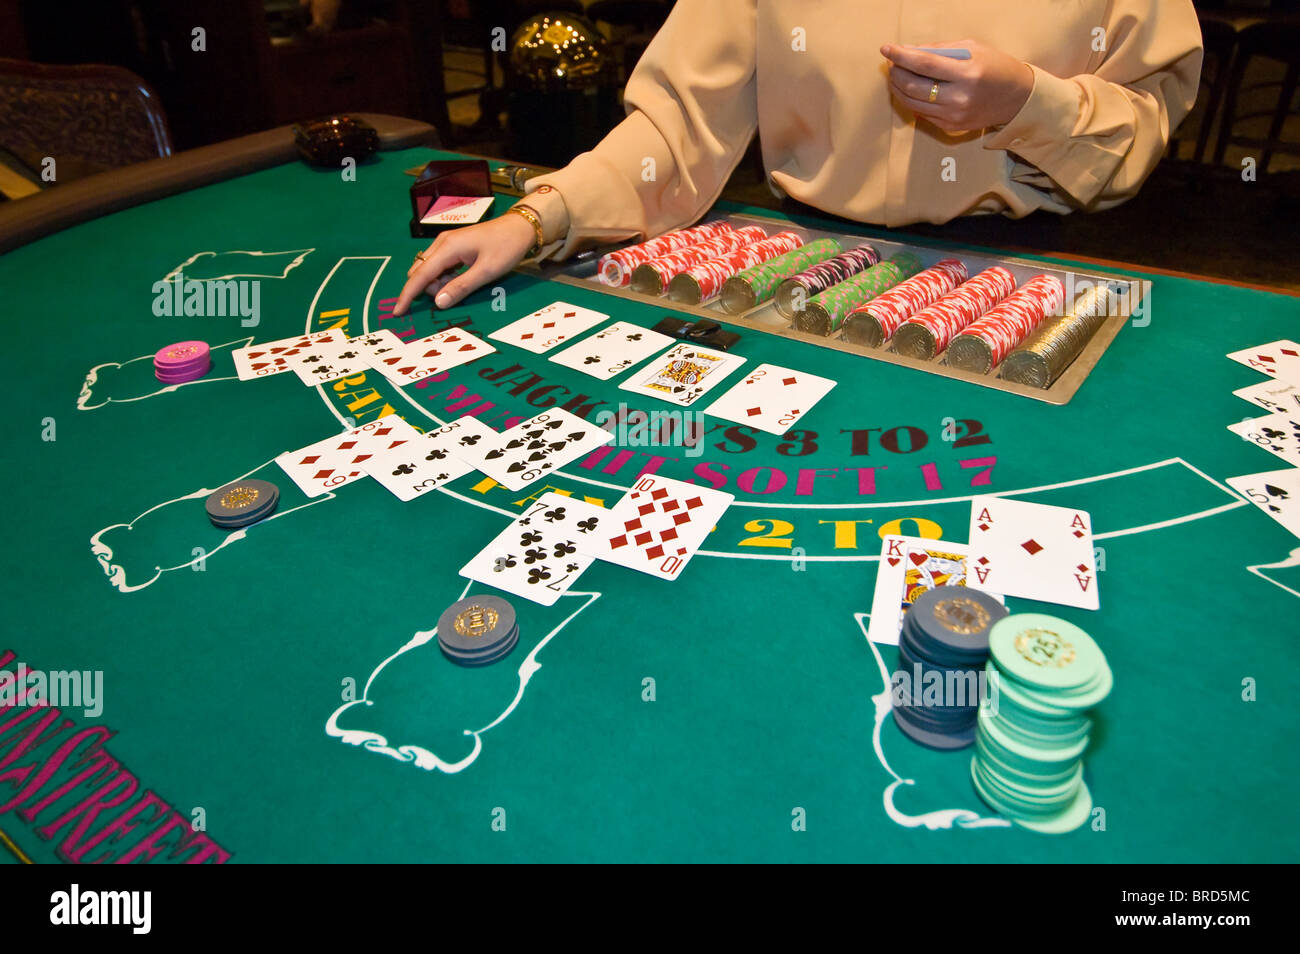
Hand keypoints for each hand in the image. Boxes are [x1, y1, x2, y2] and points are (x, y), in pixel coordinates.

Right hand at [394, 213, 535, 315]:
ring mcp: (446, 243)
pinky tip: (463, 278)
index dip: (407, 295)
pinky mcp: (453, 246)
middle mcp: (442, 243)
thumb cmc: (506, 247)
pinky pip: (439, 266)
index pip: (419, 275)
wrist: (520, 227)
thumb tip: (437, 303)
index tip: (398, 312)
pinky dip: (445, 277)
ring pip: (429, 270)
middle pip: (421, 272)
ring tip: (466, 282)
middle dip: (429, 289)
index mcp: (447, 247)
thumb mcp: (486, 272)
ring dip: (439, 283)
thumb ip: (461, 287)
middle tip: (456, 293)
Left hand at [880, 40, 1033, 133]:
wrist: (1017, 98)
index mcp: (967, 75)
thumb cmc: (995, 67)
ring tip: (896, 74)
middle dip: (896, 73)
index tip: (886, 49)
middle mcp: (959, 99)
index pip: (925, 65)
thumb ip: (940, 50)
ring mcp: (953, 116)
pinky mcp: (950, 127)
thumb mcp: (973, 49)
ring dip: (898, 88)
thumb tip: (909, 50)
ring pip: (912, 103)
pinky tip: (909, 89)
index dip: (902, 56)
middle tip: (891, 62)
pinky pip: (921, 113)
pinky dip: (910, 100)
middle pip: (913, 86)